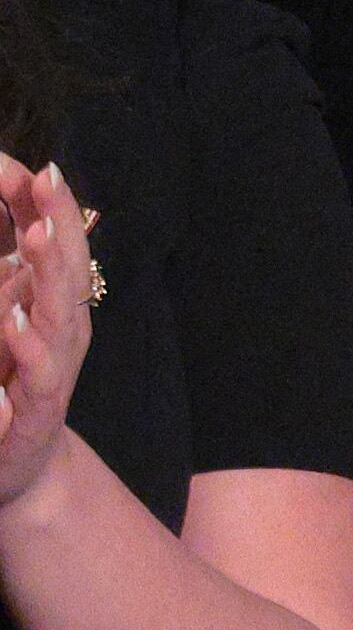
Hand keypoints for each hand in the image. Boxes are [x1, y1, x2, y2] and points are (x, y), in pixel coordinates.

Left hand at [0, 156, 98, 515]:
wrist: (13, 465)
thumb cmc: (9, 381)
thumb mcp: (8, 312)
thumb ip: (13, 262)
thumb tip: (26, 208)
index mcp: (52, 301)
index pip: (60, 240)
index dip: (52, 204)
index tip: (38, 165)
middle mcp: (62, 329)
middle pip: (67, 266)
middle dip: (60, 221)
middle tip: (48, 179)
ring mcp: (53, 368)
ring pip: (58, 313)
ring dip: (51, 273)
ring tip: (37, 235)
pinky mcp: (37, 410)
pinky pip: (39, 376)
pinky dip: (29, 347)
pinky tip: (13, 322)